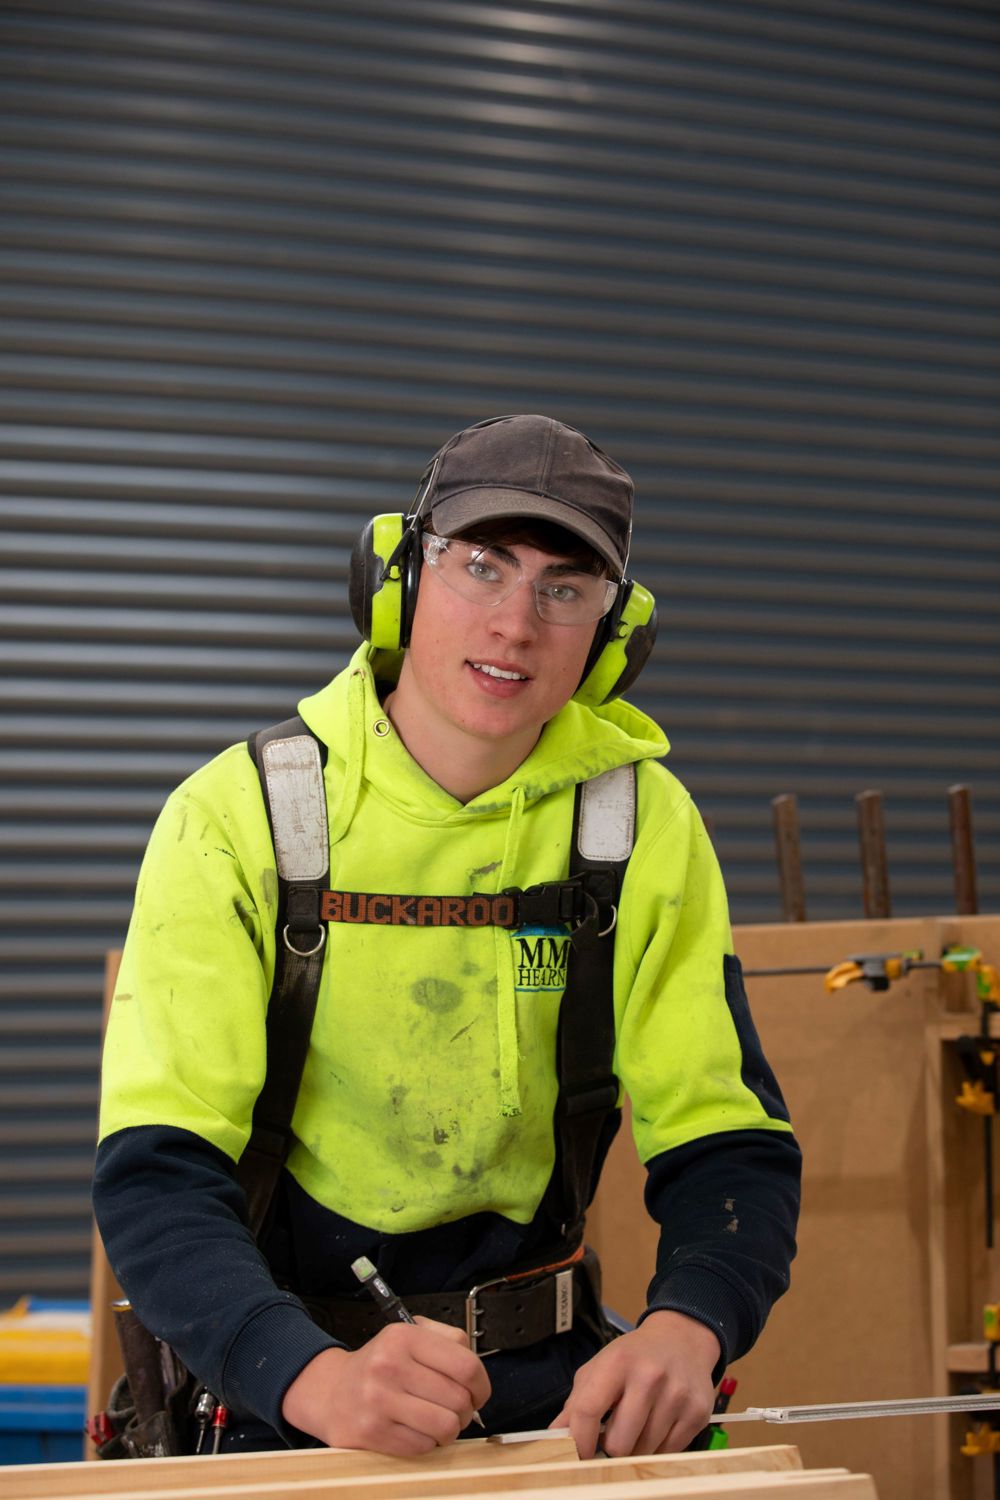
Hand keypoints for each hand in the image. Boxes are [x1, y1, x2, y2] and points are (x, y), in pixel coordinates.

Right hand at [281, 1316, 490, 1456]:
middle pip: (458, 1399)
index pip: (465, 1365)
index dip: (482, 1384)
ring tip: (439, 1421)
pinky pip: (423, 1446)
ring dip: (450, 1429)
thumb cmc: (380, 1364)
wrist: (330, 1391)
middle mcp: (389, 1366)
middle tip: (458, 1409)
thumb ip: (447, 1340)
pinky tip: (417, 1430)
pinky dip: (427, 1443)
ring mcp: (379, 1401)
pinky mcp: (372, 1433)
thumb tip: (476, 1372)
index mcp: (404, 1337)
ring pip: (445, 1426)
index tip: (479, 1393)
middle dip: (466, 1410)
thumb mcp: (409, 1334)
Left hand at [549, 1309, 719, 1458]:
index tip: (580, 1454)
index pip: (588, 1410)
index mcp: (618, 1362)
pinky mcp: (697, 1413)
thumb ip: (577, 1401)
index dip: (579, 1440)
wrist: (682, 1339)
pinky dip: (658, 1447)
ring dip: (636, 1448)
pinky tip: (657, 1425)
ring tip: (637, 1426)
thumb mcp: (601, 1365)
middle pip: (618, 1443)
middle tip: (614, 1435)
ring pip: (644, 1452)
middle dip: (612, 1447)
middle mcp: (649, 1377)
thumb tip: (556, 1435)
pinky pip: (669, 1452)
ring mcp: (676, 1395)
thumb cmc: (635, 1356)